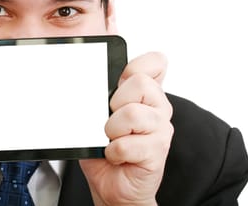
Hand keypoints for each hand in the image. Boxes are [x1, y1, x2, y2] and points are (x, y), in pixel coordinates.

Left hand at [80, 52, 173, 205]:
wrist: (111, 185)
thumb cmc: (103, 147)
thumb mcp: (97, 113)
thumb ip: (99, 92)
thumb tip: (86, 77)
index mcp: (145, 93)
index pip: (156, 62)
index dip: (137, 65)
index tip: (121, 80)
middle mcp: (158, 107)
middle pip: (141, 82)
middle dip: (116, 102)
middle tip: (111, 121)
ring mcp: (161, 128)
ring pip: (132, 113)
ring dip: (111, 130)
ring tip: (112, 139)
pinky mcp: (158, 151)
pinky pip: (126, 143)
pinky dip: (113, 152)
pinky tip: (116, 156)